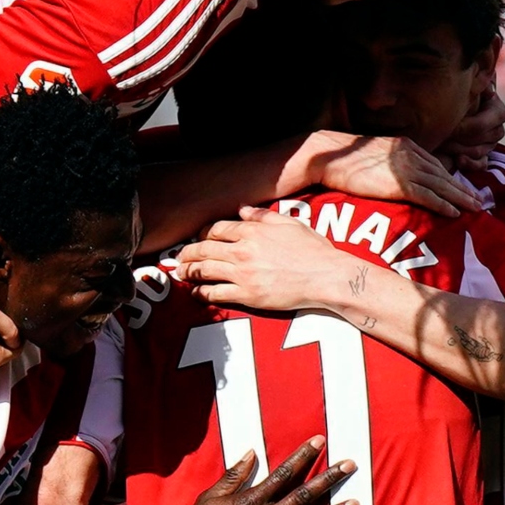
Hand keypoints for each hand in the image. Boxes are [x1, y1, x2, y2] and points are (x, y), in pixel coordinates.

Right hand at [157, 436, 357, 504]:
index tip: (321, 442)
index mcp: (250, 500)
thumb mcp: (210, 497)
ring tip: (356, 504)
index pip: (283, 473)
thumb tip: (251, 453)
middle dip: (329, 479)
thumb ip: (234, 476)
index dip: (303, 456)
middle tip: (350, 466)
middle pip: (303, 495)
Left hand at [174, 209, 360, 313]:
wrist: (325, 276)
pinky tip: (195, 293)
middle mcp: (243, 250)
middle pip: (204, 249)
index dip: (203, 233)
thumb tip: (243, 210)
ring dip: (188, 271)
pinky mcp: (247, 294)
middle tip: (179, 257)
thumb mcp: (289, 223)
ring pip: (204, 270)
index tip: (198, 238)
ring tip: (180, 273)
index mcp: (252, 231)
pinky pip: (215, 293)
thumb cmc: (313, 250)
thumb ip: (263, 216)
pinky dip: (201, 292)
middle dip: (188, 253)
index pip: (217, 229)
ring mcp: (243, 273)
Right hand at [292, 131, 479, 217]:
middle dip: (463, 188)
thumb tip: (393, 177)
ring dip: (460, 198)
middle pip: (444, 174)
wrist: (328, 155)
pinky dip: (443, 205)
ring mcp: (406, 168)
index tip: (463, 188)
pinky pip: (428, 196)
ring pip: (441, 185)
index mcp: (406, 146)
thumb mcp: (374, 156)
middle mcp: (411, 155)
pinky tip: (455, 213)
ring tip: (474, 208)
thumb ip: (390, 163)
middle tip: (479, 200)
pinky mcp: (399, 183)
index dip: (451, 178)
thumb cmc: (343, 159)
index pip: (435, 164)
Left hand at [437, 88, 504, 178]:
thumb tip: (482, 82)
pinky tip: (457, 160)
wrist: (441, 106)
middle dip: (461, 138)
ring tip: (441, 144)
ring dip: (459, 149)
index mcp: (496, 109)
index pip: (490, 121)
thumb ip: (473, 83)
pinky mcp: (481, 157)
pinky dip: (470, 164)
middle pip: (485, 138)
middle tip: (441, 135)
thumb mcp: (463, 85)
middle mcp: (496, 127)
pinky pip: (482, 164)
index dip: (469, 125)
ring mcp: (489, 144)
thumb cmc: (452, 92)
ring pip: (480, 151)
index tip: (449, 124)